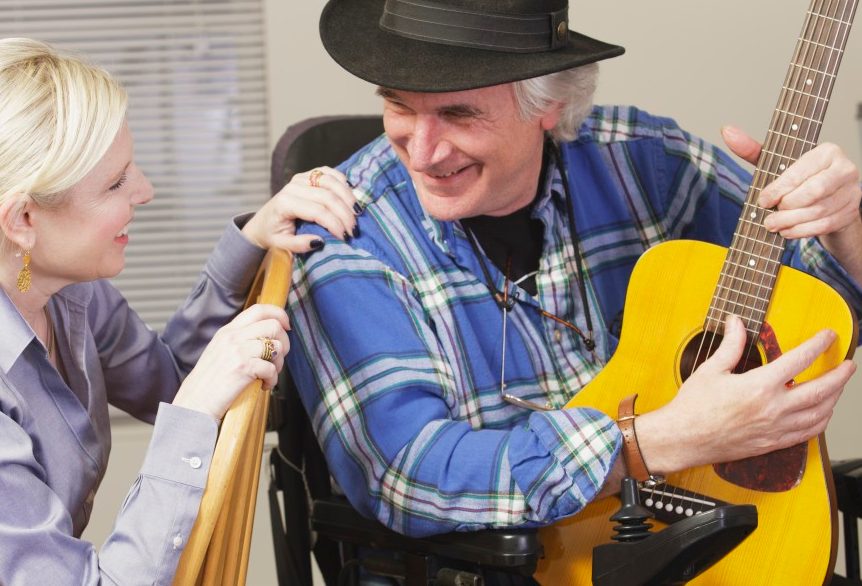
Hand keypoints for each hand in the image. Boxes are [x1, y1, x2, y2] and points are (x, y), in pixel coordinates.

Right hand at [172, 303, 289, 420]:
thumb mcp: (221, 351)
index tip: (287, 326)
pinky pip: (271, 368)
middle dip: (284, 342)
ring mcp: (237, 351)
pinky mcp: (243, 368)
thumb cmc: (209, 381)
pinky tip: (264, 386)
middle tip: (278, 358)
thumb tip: (268, 337)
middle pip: (273, 325)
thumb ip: (240, 340)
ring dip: (279, 363)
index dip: (279, 314)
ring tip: (269, 374)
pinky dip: (273, 380)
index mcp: (228, 331)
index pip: (259, 309)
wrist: (194, 402)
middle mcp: (232, 337)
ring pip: (276, 346)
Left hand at [241, 166, 360, 252]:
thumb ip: (298, 245)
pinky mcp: (307, 174)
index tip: (346, 238)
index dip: (335, 224)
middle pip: (328, 196)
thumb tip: (320, 241)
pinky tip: (351, 195)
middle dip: (345, 214)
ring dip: (348, 197)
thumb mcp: (281, 245)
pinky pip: (329, 172)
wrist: (264, 221)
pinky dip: (343, 181)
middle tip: (354, 230)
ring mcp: (300, 178)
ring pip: (331, 181)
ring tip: (357, 214)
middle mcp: (293, 187)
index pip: (318, 211)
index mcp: (285, 203)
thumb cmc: (274, 235)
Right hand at [636, 315, 854, 473]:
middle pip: (822, 390)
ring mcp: (776, 428)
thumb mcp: (711, 369)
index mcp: (759, 386)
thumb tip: (736, 322)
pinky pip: (808, 434)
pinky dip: (821, 421)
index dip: (818, 344)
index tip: (828, 336)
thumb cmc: (693, 406)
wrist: (683, 438)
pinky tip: (822, 413)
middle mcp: (773, 408)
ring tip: (838, 387)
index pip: (800, 359)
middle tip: (849, 365)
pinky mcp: (772, 443)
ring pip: (820, 414)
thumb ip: (731, 345)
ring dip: (835, 398)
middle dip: (840, 375)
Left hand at [721, 125, 861, 280]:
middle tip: (768, 217)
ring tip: (773, 225)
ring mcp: (851, 192)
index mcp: (827, 151)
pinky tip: (787, 231)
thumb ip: (752, 148)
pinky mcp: (850, 212)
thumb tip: (727, 131)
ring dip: (790, 222)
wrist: (825, 198)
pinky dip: (801, 231)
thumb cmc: (797, 177)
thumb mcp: (775, 162)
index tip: (762, 200)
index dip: (778, 189)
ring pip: (818, 211)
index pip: (800, 172)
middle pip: (813, 192)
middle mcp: (845, 169)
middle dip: (785, 208)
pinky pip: (824, 225)